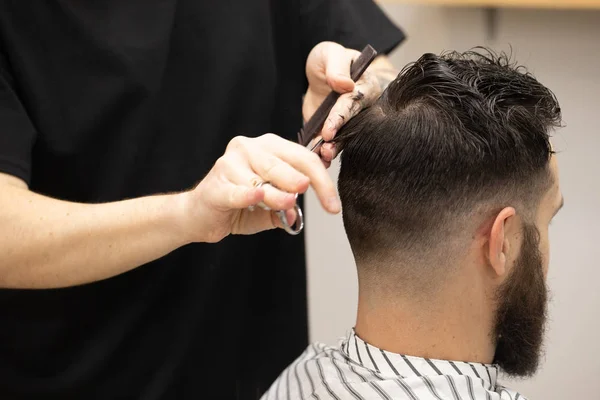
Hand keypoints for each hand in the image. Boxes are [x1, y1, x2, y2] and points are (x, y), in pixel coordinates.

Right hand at [178, 134, 340, 242]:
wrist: (199, 216)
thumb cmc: (237, 205)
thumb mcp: (270, 206)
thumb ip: (286, 204)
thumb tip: (298, 211)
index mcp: (267, 148)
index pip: (302, 157)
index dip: (322, 180)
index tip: (333, 204)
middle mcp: (249, 148)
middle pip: (288, 163)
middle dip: (312, 184)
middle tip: (326, 202)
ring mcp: (230, 164)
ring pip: (265, 178)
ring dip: (280, 194)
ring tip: (290, 204)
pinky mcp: (217, 184)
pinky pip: (239, 190)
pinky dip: (249, 195)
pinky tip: (257, 196)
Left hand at [303, 42, 397, 164]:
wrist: (322, 72)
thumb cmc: (330, 60)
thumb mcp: (330, 54)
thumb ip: (337, 66)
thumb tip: (344, 84)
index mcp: (365, 87)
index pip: (352, 103)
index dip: (340, 117)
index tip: (329, 130)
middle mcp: (360, 108)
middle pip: (351, 126)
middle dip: (339, 140)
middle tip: (326, 150)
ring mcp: (348, 122)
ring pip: (343, 138)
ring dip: (332, 149)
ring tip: (322, 157)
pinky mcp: (334, 130)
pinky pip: (330, 143)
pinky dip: (322, 151)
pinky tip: (315, 159)